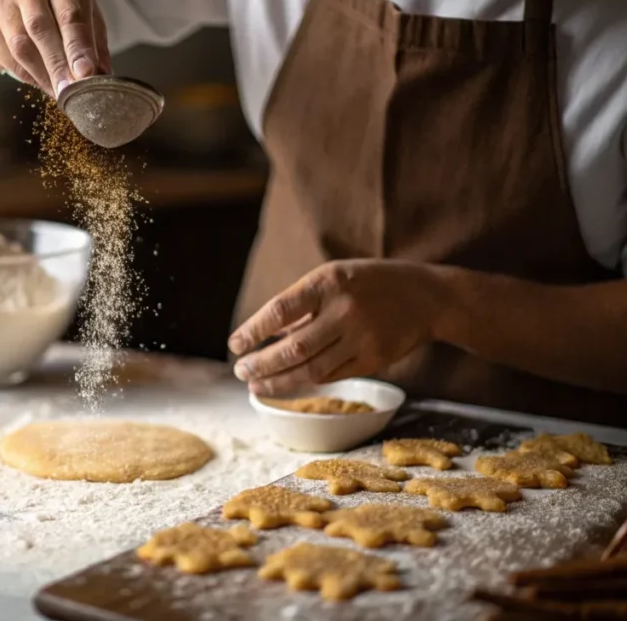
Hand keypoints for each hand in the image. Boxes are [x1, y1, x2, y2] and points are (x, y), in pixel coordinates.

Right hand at [0, 0, 111, 97]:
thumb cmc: (65, 5)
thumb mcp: (88, 14)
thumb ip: (95, 45)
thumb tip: (100, 78)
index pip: (70, 15)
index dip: (78, 48)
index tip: (86, 75)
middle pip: (41, 30)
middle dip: (58, 67)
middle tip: (71, 93)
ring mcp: (3, 0)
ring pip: (20, 47)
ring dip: (42, 76)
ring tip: (61, 94)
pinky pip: (7, 58)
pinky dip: (28, 76)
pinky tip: (43, 84)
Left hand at [228, 260, 447, 395]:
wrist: (427, 296)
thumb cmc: (368, 282)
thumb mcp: (333, 277)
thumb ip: (301, 304)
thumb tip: (263, 334)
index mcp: (328, 282)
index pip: (280, 310)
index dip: (254, 331)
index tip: (234, 344)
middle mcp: (345, 310)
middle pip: (294, 347)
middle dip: (262, 363)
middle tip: (241, 371)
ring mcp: (362, 338)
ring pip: (311, 369)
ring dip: (278, 380)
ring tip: (255, 384)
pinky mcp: (374, 360)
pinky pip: (331, 377)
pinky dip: (305, 383)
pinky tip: (286, 384)